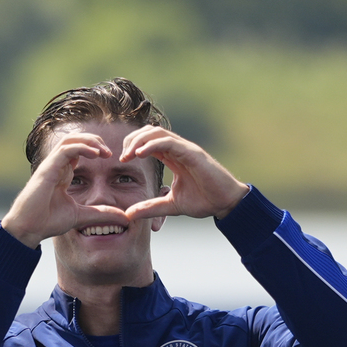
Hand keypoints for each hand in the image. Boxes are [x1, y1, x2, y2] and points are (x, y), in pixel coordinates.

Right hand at [0, 133, 131, 247]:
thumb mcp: (81, 216)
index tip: (110, 158)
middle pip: (75, 139)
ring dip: (89, 141)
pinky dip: (81, 147)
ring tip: (103, 151)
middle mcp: (56, 165)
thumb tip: (123, 217)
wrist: (28, 229)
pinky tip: (95, 154)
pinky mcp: (47, 169)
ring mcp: (51, 165)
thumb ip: (100, 214)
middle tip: (109, 153)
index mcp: (62, 173)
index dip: (95, 149)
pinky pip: (66, 149)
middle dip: (94, 141)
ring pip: (70, 140)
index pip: (78, 149)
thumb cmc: (47, 221)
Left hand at [118, 127, 246, 221]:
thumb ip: (151, 207)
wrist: (226, 204)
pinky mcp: (192, 153)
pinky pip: (169, 142)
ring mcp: (185, 149)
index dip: (131, 146)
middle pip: (149, 132)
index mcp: (173, 157)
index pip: (147, 142)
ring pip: (157, 133)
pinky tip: (140, 153)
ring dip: (139, 140)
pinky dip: (152, 145)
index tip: (120, 160)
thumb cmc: (204, 201)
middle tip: (121, 156)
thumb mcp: (171, 205)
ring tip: (128, 154)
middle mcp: (178, 149)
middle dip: (132, 140)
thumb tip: (128, 214)